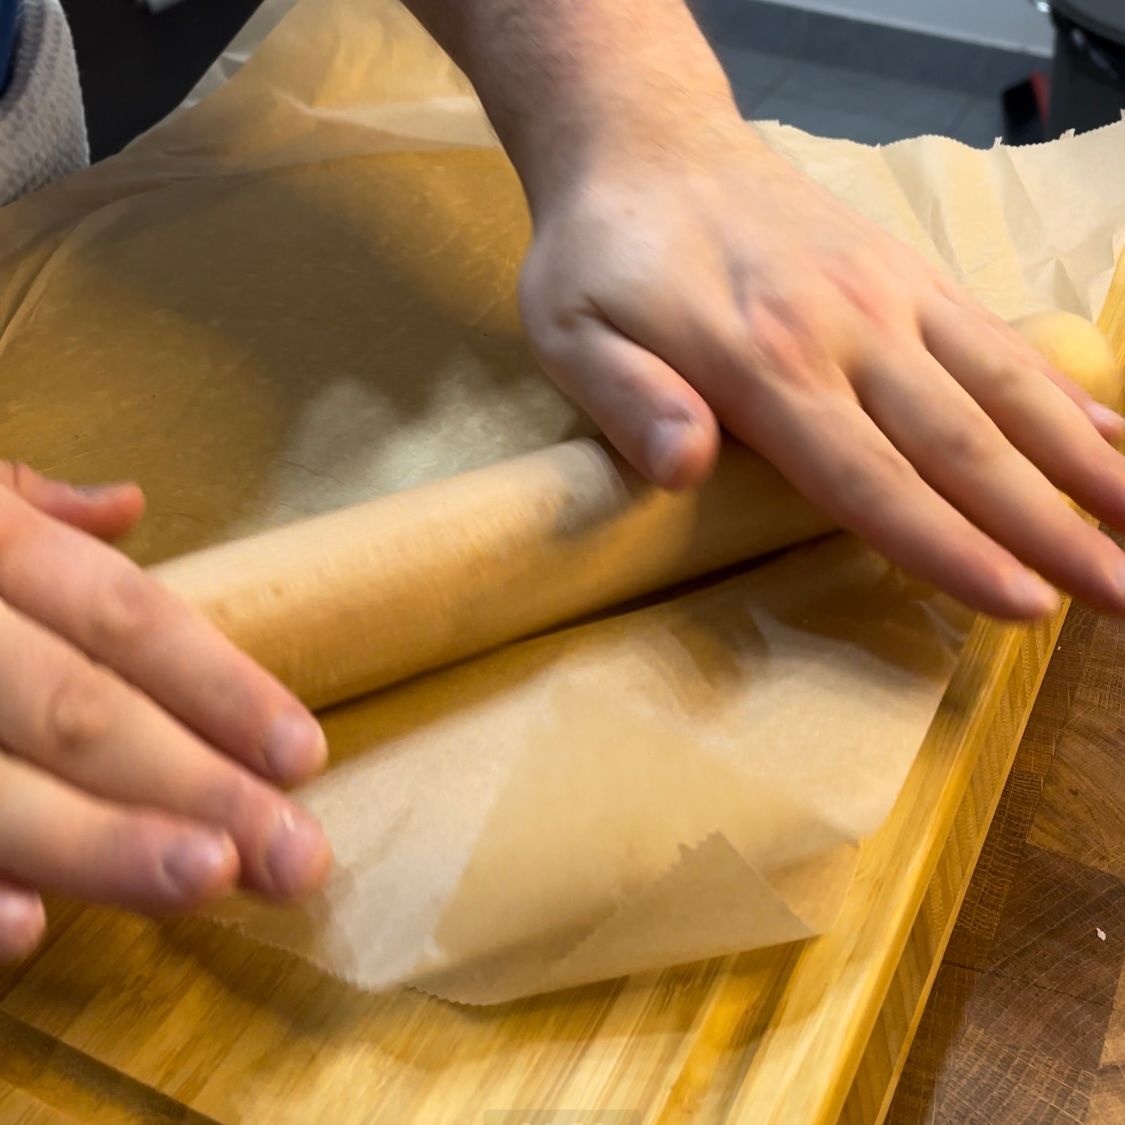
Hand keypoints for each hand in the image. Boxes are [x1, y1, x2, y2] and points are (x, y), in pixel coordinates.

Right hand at [0, 464, 331, 960]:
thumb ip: (21, 502)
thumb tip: (124, 505)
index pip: (124, 616)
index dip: (218, 686)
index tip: (304, 756)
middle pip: (77, 707)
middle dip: (190, 785)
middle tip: (295, 856)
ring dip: (96, 844)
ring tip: (205, 887)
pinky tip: (24, 936)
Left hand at [519, 118, 1124, 618]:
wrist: (647, 144)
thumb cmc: (601, 257)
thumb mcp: (571, 334)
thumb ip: (630, 401)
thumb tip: (683, 470)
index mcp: (763, 364)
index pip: (870, 477)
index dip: (948, 547)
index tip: (1026, 605)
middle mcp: (848, 331)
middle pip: (963, 446)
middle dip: (1050, 529)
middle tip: (1124, 595)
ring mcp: (890, 295)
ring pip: (1005, 391)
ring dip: (1084, 464)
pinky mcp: (907, 272)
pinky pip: (997, 339)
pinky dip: (1061, 394)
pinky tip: (1113, 438)